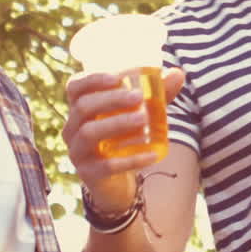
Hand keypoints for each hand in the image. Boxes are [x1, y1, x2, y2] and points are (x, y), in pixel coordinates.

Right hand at [61, 67, 184, 210]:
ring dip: (117, 123)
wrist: (118, 178)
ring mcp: (77, 151)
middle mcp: (72, 128)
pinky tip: (153, 154)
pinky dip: (131, 159)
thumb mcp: (142, 111)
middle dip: (111, 99)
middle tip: (139, 97)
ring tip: (144, 119)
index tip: (118, 77)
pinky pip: (106, 165)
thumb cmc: (127, 134)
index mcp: (80, 107)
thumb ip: (158, 93)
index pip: (75, 87)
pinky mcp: (88, 173)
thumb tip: (178, 73)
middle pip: (83, 107)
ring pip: (89, 133)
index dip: (92, 79)